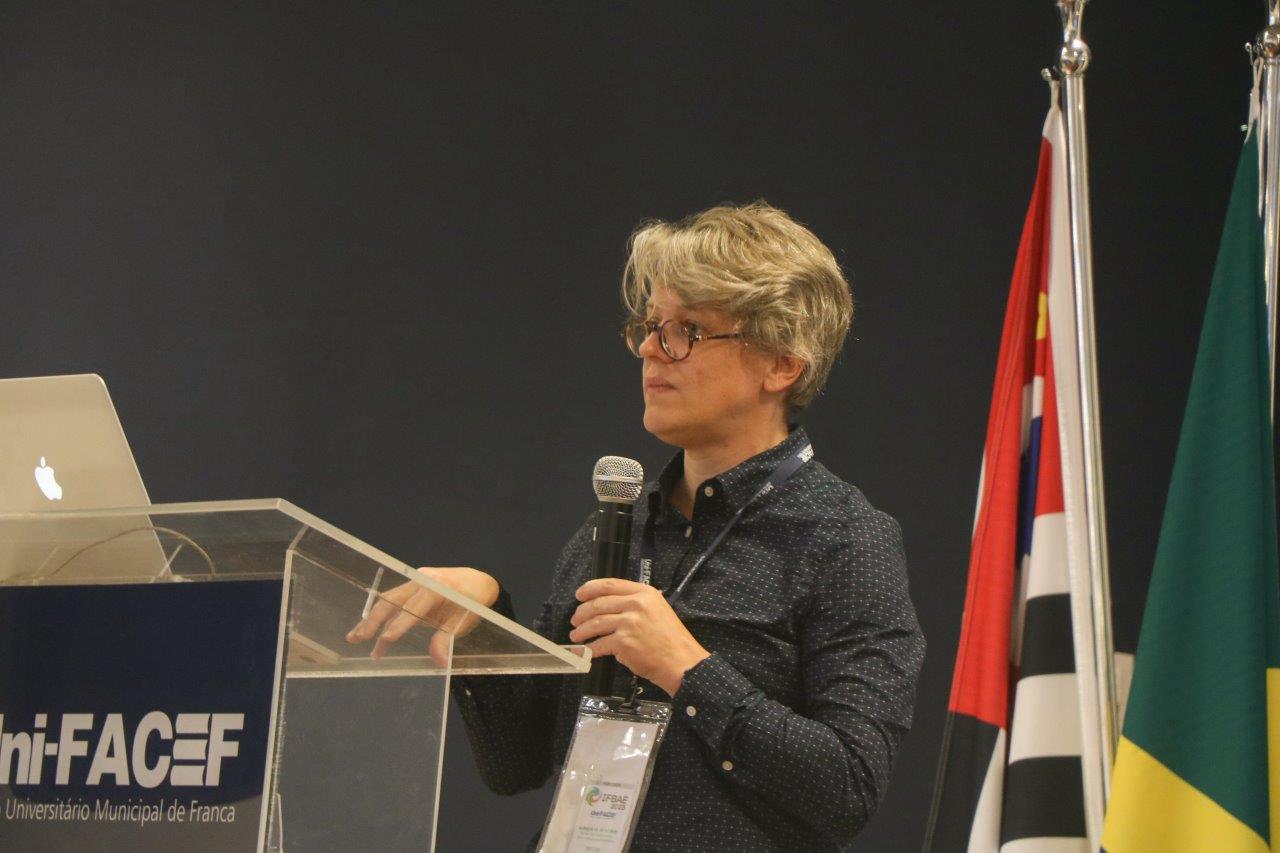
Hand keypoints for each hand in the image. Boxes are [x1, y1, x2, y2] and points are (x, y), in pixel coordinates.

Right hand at [345, 566, 498, 662]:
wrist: (477, 582)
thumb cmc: (473, 603)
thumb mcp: (464, 623)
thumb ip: (447, 639)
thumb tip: (439, 662)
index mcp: (438, 588)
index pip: (414, 608)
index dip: (399, 624)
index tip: (385, 640)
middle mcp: (423, 581)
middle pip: (393, 600)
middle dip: (374, 621)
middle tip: (357, 639)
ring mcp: (415, 581)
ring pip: (388, 599)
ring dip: (371, 619)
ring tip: (354, 637)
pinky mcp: (411, 585)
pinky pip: (393, 599)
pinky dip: (381, 613)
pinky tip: (367, 627)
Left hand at [569, 578, 709, 695]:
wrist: (681, 662)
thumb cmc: (671, 639)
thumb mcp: (658, 609)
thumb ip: (637, 603)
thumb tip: (611, 605)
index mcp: (644, 593)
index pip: (610, 584)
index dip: (590, 588)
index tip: (579, 594)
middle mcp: (635, 604)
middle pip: (598, 604)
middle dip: (581, 613)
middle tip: (575, 620)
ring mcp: (628, 623)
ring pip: (595, 623)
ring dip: (582, 631)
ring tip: (576, 636)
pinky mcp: (623, 643)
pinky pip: (599, 645)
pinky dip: (589, 649)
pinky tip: (584, 651)